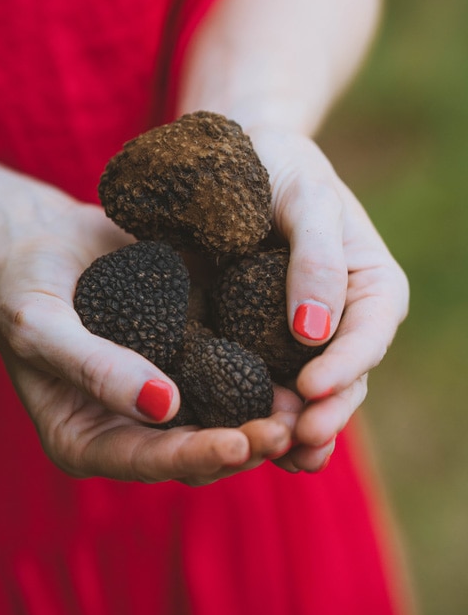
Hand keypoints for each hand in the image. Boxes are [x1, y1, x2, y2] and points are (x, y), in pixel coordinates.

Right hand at [0, 185, 294, 484]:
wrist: (39, 242)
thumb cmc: (21, 285)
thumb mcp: (40, 324)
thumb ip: (92, 368)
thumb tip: (162, 406)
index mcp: (86, 437)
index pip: (146, 460)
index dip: (194, 456)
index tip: (239, 443)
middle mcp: (130, 425)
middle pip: (195, 450)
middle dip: (244, 444)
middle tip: (291, 427)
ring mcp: (163, 392)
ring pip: (222, 419)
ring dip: (264, 417)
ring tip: (308, 405)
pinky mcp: (187, 355)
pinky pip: (228, 373)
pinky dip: (262, 375)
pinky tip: (299, 365)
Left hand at [243, 127, 408, 472]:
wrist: (243, 160)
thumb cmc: (282, 167)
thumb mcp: (307, 200)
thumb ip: (316, 259)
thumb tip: (313, 332)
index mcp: (371, 288)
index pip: (368, 336)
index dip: (345, 367)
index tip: (311, 388)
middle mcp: (343, 321)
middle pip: (344, 378)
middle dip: (323, 413)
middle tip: (296, 439)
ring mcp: (303, 339)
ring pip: (309, 394)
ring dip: (296, 426)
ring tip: (275, 453)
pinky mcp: (262, 344)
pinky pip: (268, 383)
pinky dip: (262, 412)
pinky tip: (243, 438)